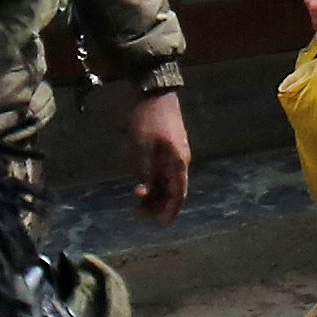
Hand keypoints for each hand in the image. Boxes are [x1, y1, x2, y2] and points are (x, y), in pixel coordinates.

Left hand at [128, 87, 193, 222]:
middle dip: (158, 205)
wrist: (155, 92)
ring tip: (137, 201)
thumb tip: (143, 190)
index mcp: (177, 162)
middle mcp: (178, 162)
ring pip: (166, 182)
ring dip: (154, 194)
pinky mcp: (165, 149)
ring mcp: (172, 156)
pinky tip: (140, 184)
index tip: (161, 224)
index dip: (171, 210)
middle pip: (172, 191)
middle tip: (139, 213)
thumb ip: (143, 170)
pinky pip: (160, 171)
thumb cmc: (149, 118)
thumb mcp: (141, 145)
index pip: (178, 194)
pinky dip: (152, 181)